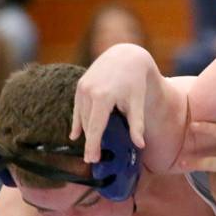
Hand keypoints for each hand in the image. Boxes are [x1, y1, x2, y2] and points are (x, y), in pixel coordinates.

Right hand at [71, 44, 152, 160]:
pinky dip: (77, 121)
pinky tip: (75, 135)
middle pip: (87, 124)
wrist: (125, 56)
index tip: (91, 159)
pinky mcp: (80, 85)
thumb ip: (137, 124)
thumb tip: (140, 144)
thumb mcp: (138, 102)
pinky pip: (77, 108)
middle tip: (92, 159)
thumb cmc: (135, 81)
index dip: (92, 145)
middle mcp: (89, 92)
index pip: (95, 128)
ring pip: (82, 117)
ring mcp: (82, 87)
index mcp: (103, 97)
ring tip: (91, 148)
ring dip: (86, 132)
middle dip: (89, 142)